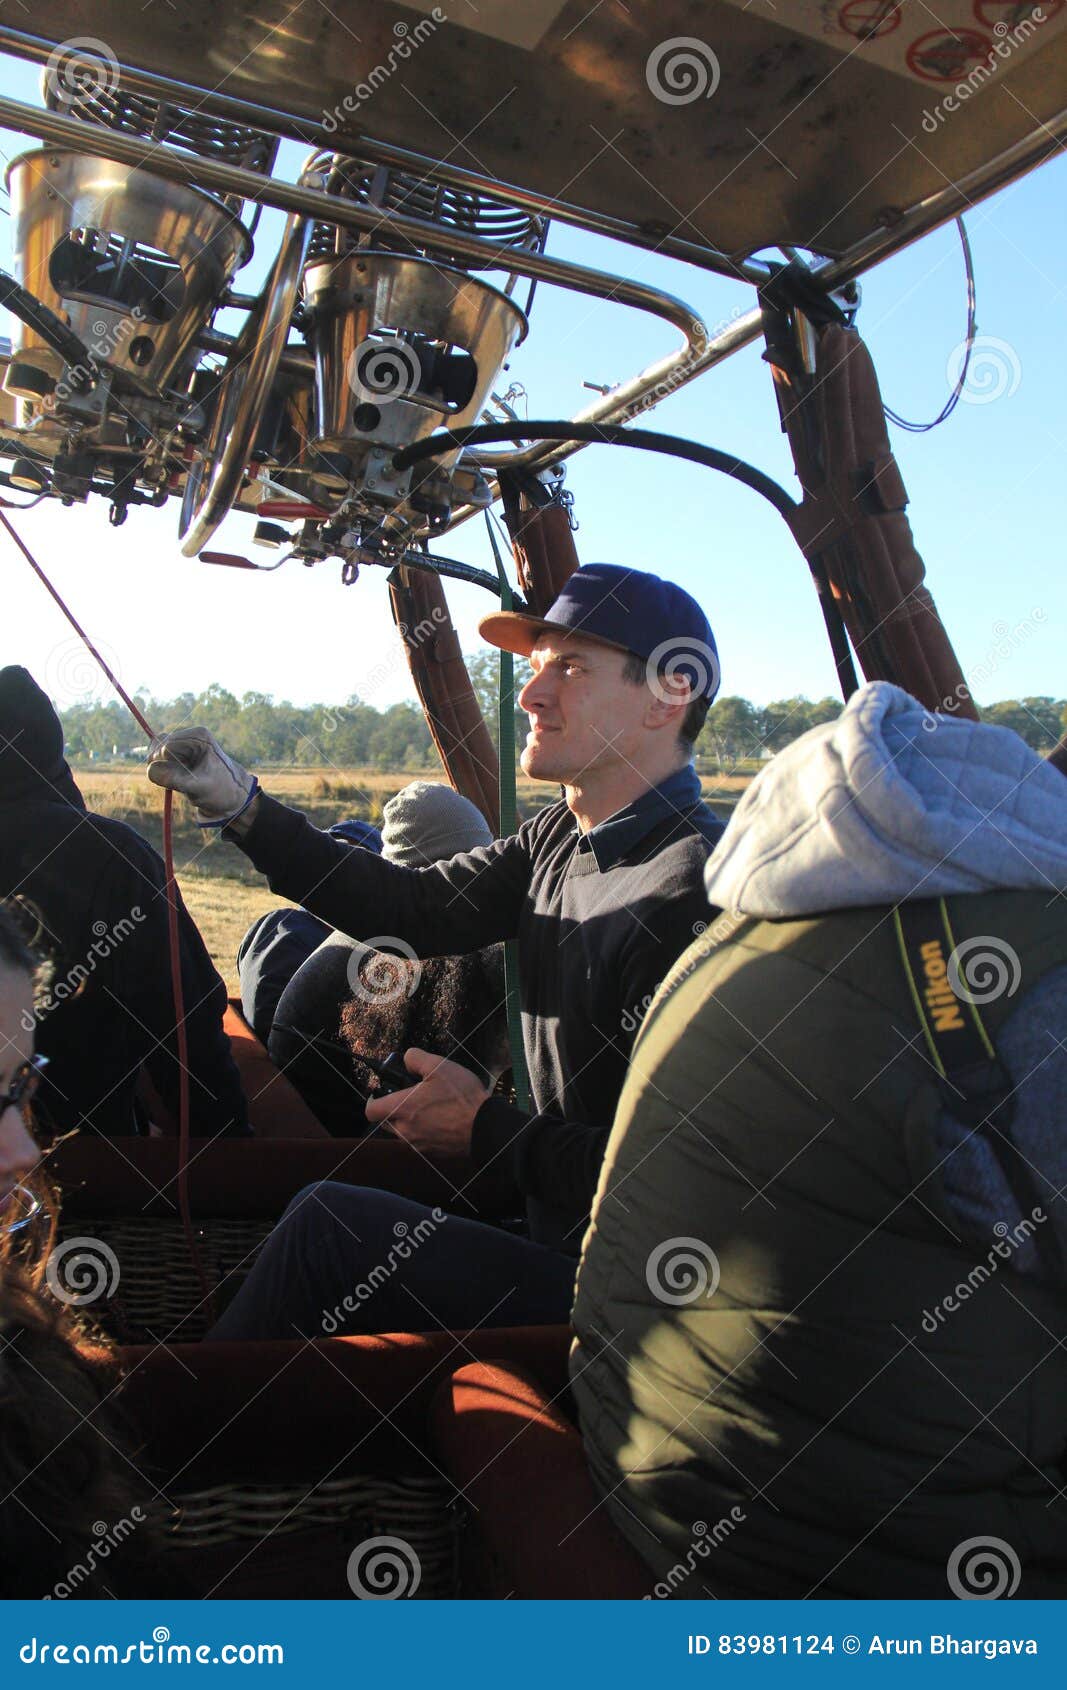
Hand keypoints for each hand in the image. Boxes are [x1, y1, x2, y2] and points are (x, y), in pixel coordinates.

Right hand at [147, 727, 255, 825]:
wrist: (231, 795)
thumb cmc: (220, 791)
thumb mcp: (198, 788)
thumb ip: (174, 779)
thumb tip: (150, 769)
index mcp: (199, 737)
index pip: (165, 747)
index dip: (165, 765)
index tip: (179, 780)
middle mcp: (191, 734)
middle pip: (157, 745)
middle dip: (162, 765)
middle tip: (177, 780)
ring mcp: (184, 741)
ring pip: (154, 749)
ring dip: (161, 767)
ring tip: (179, 779)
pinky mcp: (179, 750)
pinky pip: (157, 756)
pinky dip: (162, 769)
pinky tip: (178, 777)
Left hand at [364, 1048, 488, 1156]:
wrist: (485, 1128)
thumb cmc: (462, 1097)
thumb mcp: (440, 1066)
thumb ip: (416, 1059)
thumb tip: (406, 1058)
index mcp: (401, 1109)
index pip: (371, 1111)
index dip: (373, 1100)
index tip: (381, 1093)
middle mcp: (405, 1131)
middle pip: (386, 1123)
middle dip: (393, 1110)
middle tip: (411, 1098)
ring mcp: (418, 1145)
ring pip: (403, 1133)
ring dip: (410, 1122)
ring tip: (431, 1109)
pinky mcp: (431, 1154)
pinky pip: (419, 1142)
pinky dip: (424, 1132)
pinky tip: (442, 1121)